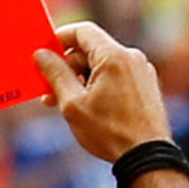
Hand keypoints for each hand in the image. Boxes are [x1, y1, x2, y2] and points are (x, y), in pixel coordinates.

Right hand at [34, 21, 170, 162]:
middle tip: (48, 93)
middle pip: (91, 50)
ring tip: (67, 105)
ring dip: (81, 80)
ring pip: (103, 65)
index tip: (44, 54)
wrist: (146, 156)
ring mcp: (142, 70)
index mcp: (113, 56)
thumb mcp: (73, 104)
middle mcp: (131, 57)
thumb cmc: (109, 132)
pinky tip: (89, 108)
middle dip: (67, 68)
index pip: (82, 31)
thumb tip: (41, 55)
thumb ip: (56, 75)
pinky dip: (99, 85)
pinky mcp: (146, 85)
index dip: (59, 39)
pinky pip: (117, 76)